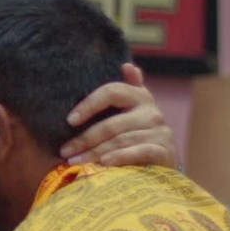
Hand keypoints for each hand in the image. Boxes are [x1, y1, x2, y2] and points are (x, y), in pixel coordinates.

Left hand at [59, 62, 178, 168]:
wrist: (163, 160)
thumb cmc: (138, 133)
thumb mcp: (132, 110)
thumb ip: (125, 91)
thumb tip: (128, 65)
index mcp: (140, 97)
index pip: (112, 92)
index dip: (89, 104)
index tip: (69, 120)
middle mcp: (152, 112)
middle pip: (111, 124)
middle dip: (84, 139)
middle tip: (65, 151)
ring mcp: (160, 132)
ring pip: (120, 140)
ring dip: (94, 153)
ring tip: (74, 161)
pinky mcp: (164, 151)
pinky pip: (138, 152)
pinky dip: (119, 158)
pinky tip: (103, 164)